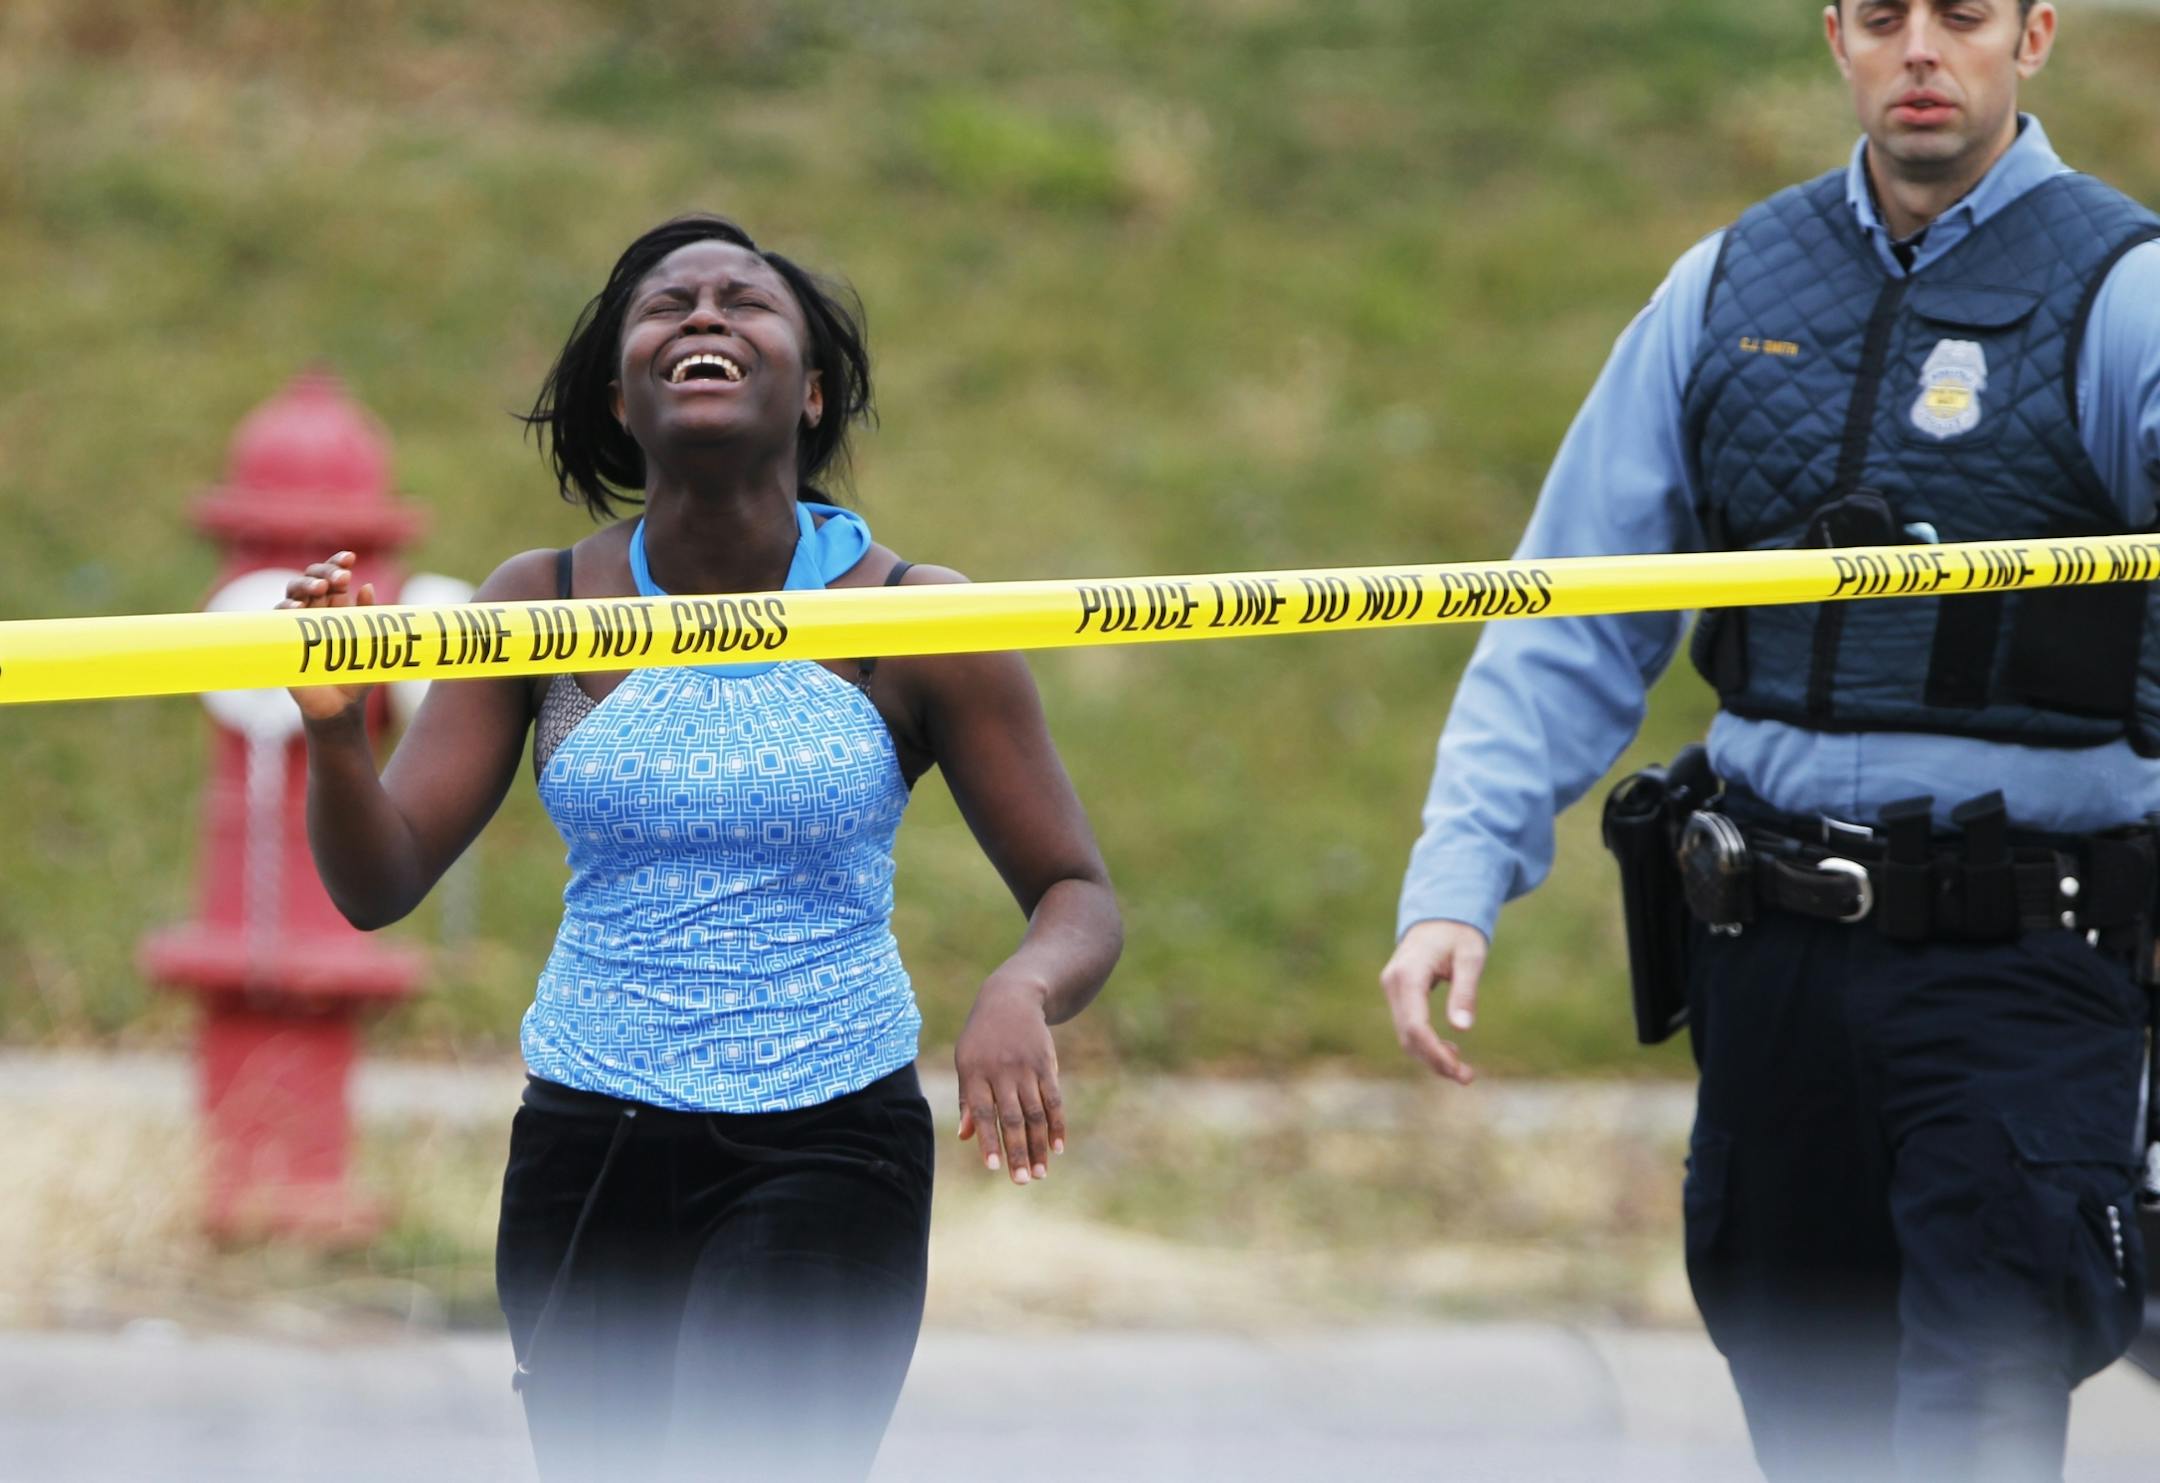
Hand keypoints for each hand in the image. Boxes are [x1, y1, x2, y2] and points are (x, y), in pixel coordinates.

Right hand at [277, 551, 375, 723]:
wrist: (342, 704)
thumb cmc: (357, 670)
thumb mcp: (370, 641)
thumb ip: (369, 615)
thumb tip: (367, 587)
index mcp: (336, 606)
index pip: (332, 576)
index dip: (338, 563)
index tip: (351, 558)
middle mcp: (315, 610)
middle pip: (311, 579)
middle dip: (324, 572)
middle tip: (341, 576)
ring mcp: (297, 624)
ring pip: (293, 593)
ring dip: (305, 585)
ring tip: (322, 587)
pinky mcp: (284, 640)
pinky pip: (278, 619)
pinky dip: (286, 610)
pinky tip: (298, 607)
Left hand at [954, 976, 1063, 1185]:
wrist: (1011, 998)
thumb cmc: (982, 1038)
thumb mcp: (966, 1061)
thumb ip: (968, 1099)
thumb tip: (966, 1137)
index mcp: (975, 1073)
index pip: (984, 1113)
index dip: (989, 1141)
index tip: (993, 1168)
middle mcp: (1001, 1071)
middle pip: (1012, 1118)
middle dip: (1017, 1151)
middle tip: (1021, 1181)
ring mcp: (1026, 1068)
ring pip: (1035, 1114)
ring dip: (1039, 1146)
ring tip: (1040, 1173)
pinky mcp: (1046, 1065)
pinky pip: (1053, 1100)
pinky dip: (1057, 1125)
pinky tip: (1057, 1147)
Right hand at [1378, 919, 1487, 1085]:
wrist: (1439, 913)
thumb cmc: (1459, 932)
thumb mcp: (1470, 957)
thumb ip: (1465, 991)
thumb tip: (1463, 1029)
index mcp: (1408, 974)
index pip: (1414, 1024)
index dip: (1434, 1052)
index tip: (1458, 1070)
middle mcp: (1393, 983)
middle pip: (1407, 1036)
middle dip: (1435, 1061)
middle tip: (1468, 1077)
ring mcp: (1392, 989)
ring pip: (1405, 1035)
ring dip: (1431, 1057)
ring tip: (1463, 1071)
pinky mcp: (1398, 994)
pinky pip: (1408, 1027)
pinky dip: (1426, 1044)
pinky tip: (1450, 1051)